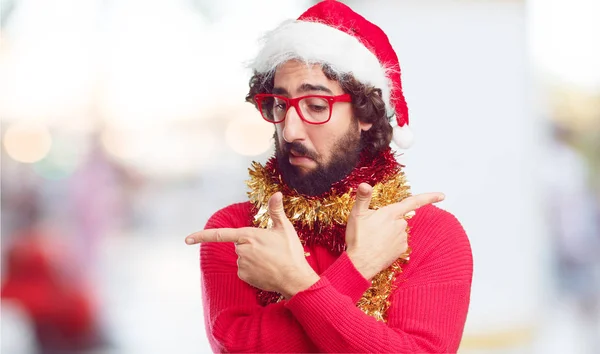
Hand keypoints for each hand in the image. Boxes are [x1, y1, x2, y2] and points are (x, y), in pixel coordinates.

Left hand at [185, 192, 318, 298]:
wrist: (295, 278)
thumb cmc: (290, 252)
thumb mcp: (284, 228)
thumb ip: (276, 210)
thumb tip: (276, 192)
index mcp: (248, 235)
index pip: (220, 234)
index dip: (202, 236)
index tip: (187, 239)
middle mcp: (241, 250)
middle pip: (239, 244)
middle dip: (251, 245)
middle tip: (270, 249)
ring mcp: (241, 264)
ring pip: (242, 257)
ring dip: (253, 257)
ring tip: (271, 260)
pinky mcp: (244, 276)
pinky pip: (244, 269)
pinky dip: (253, 269)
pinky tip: (266, 269)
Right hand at [345, 183, 443, 279]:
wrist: (360, 264)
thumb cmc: (358, 238)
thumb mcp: (357, 215)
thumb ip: (363, 197)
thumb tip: (365, 184)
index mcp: (391, 213)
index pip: (413, 201)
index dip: (429, 197)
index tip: (442, 195)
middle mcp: (400, 224)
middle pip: (399, 217)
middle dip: (388, 220)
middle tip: (371, 227)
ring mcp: (402, 238)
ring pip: (398, 230)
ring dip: (388, 231)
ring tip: (373, 238)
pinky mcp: (402, 250)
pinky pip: (398, 242)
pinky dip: (391, 242)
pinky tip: (379, 246)